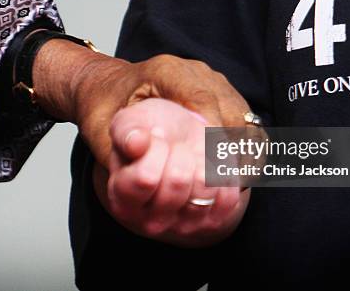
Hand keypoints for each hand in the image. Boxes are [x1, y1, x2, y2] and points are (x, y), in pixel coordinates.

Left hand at [32, 40, 252, 168]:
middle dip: (235, 149)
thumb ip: (118, 142)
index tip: (215, 166)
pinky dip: (245, 148)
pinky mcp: (222, 95)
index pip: (202, 98)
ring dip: (245, 151)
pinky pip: (245, 122)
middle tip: (230, 184)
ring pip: (245, 117)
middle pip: (232, 109)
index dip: (213, 133)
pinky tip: (235, 175)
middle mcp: (197, 71)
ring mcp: (213, 81)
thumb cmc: (103, 104)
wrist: (106, 85)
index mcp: (167, 70)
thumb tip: (142, 153)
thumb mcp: (98, 125)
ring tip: (236, 184)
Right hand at [93, 98, 250, 247]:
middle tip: (174, 148)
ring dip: (202, 161)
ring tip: (190, 158)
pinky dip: (222, 172)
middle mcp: (148, 223)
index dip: (156, 149)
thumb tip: (136, 143)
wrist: (180, 140)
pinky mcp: (212, 224)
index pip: (145, 178)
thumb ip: (126, 131)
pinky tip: (206, 168)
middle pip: (178, 181)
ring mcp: (182, 227)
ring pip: (204, 187)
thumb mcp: (130, 122)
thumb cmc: (151, 133)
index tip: (155, 137)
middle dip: (181, 152)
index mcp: (121, 200)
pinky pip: (228, 195)